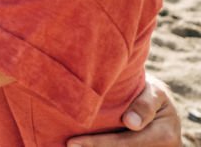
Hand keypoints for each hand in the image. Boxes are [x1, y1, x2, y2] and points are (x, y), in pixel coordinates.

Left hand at [67, 75, 181, 145]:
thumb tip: (131, 123)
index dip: (98, 144)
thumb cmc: (151, 92)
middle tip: (68, 145)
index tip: (72, 142)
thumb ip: (145, 104)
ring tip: (72, 145)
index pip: (126, 142)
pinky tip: (83, 145)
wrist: (156, 103)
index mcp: (166, 136)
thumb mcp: (154, 91)